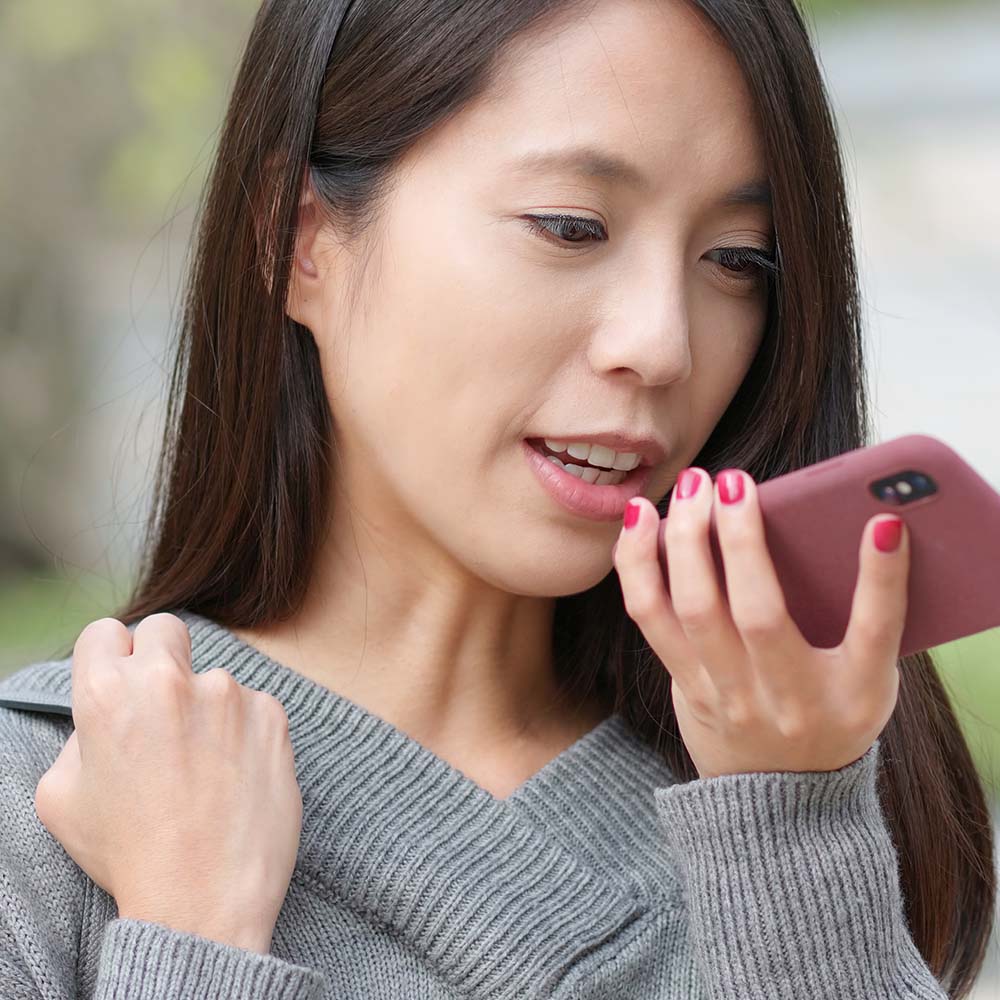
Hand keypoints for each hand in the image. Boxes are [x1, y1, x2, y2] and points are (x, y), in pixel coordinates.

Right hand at [34, 613, 303, 953]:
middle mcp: (169, 681)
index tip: (122, 680)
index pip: (105, 633)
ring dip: (208, 710)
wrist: (204, 900)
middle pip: (165, 629)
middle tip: (164, 709)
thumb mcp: (63, 797)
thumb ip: (80, 735)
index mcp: (107, 695)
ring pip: (214, 680)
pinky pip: (253, 708)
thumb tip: (108, 710)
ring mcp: (228, 693)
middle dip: (161, 658)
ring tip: (204, 773)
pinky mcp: (272, 713)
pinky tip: (236, 778)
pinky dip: (245, 734)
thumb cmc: (128, 854)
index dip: (111, 658)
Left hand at [613, 468, 908, 778]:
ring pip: (689, 611)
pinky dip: (638, 565)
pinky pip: (649, 618)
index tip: (882, 524)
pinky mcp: (683, 686)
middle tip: (733, 480)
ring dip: (681, 541)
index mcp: (852, 694)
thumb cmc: (831, 715)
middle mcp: (787, 699)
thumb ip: (862, 615)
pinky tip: (639, 521)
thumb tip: (860, 526)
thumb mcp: (867, 679)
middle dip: (742, 539)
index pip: (873, 634)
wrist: (781, 805)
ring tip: (685, 489)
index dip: (881, 580)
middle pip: (757, 613)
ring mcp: (727, 695)